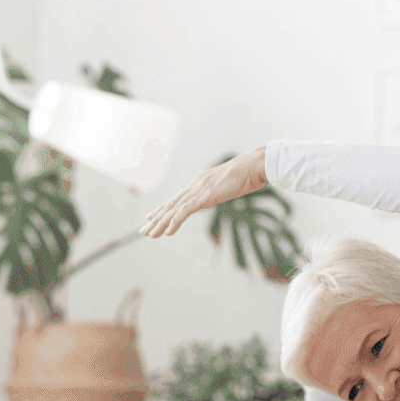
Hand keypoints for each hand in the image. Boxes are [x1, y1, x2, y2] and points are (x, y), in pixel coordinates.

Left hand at [139, 146, 267, 238]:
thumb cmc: (248, 173)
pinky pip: (185, 211)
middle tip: (143, 231)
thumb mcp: (229, 184)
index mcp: (200, 183)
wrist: (256, 165)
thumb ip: (220, 189)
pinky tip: (167, 232)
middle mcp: (196, 186)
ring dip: (160, 224)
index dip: (163, 209)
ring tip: (149, 235)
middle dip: (156, 219)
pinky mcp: (205, 196)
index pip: (177, 198)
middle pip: (171, 205)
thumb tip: (220, 193)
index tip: (151, 216)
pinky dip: (174, 222)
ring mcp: (199, 190)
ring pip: (174, 210)